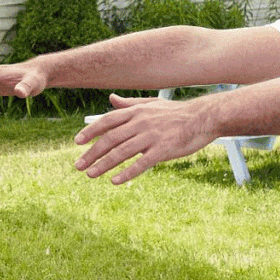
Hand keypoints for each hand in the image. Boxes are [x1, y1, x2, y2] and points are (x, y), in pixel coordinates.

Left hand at [74, 94, 217, 184]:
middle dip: (92, 153)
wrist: (202, 118)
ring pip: (122, 152)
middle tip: (78, 165)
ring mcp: (152, 136)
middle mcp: (141, 123)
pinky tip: (115, 181)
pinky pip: (142, 163)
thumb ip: (129, 103)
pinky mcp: (163, 150)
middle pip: (110, 139)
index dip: (91, 131)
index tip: (77, 142)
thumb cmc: (176, 112)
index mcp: (137, 112)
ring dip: (104, 164)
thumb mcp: (151, 104)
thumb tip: (110, 98)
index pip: (107, 121)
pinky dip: (127, 173)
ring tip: (90, 174)